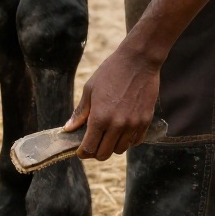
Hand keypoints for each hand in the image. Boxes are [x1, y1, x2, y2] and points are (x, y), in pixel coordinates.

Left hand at [65, 44, 160, 160]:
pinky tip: (123, 130)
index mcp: (99, 117)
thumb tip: (68, 128)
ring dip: (113, 146)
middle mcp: (117, 125)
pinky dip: (128, 140)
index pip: (89, 148)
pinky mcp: (146, 121)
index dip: (83, 152)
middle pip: (104, 154)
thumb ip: (80, 113)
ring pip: (121, 150)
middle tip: (94, 143)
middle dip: (96, 152)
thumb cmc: (111, 72)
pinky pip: (136, 141)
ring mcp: (133, 124)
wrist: (138, 60)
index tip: (81, 151)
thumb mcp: (90, 89)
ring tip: (109, 134)